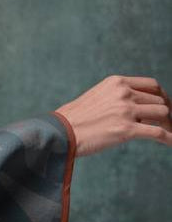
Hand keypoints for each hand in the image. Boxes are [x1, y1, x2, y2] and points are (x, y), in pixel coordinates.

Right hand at [54, 75, 171, 157]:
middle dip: (165, 113)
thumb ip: (116, 98)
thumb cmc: (73, 119)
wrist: (59, 132)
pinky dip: (170, 139)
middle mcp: (123, 93)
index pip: (151, 84)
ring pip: (163, 114)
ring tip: (168, 134)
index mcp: (116, 82)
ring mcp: (126, 111)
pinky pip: (159, 133)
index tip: (163, 106)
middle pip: (159, 100)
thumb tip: (136, 109)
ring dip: (169, 125)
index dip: (162, 96)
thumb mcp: (96, 97)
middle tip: (166, 125)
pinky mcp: (127, 130)